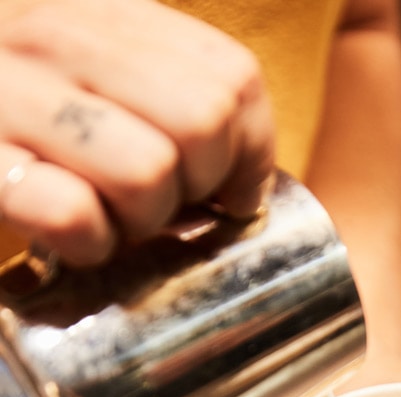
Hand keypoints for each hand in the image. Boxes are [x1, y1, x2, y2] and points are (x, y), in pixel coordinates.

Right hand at [0, 0, 274, 265]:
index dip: (250, 151)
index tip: (227, 191)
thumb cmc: (16, 99)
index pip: (232, 77)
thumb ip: (158, 89)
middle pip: (203, 125)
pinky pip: (72, 215)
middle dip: (196, 190)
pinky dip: (85, 244)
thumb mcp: (84, 63)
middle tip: (157, 206)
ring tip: (109, 221)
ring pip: (149, 173)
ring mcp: (8, 93)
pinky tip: (68, 239)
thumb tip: (243, 175)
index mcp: (100, 10)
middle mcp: (55, 35)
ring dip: (141, 222)